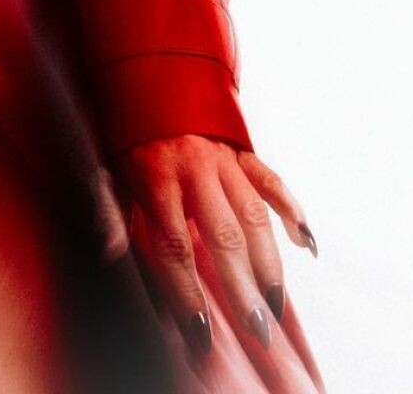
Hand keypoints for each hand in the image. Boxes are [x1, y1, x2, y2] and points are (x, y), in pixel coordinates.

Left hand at [93, 134, 318, 357]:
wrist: (147, 80)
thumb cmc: (124, 140)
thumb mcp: (105, 173)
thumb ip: (108, 212)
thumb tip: (110, 254)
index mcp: (156, 177)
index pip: (174, 246)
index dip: (187, 292)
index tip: (200, 332)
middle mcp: (194, 166)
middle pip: (223, 235)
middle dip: (242, 286)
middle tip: (258, 329)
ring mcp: (222, 157)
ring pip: (255, 214)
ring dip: (270, 261)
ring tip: (277, 304)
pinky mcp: (241, 150)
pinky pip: (272, 180)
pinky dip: (293, 210)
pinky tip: (306, 244)